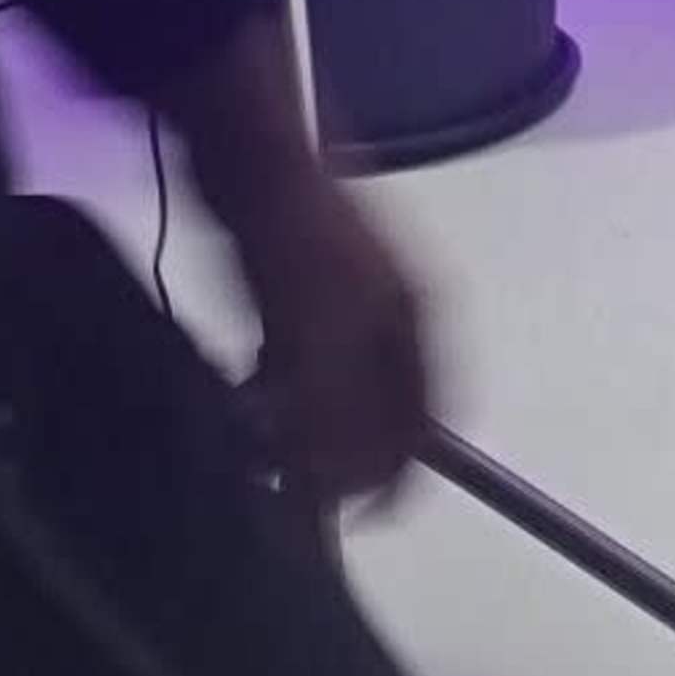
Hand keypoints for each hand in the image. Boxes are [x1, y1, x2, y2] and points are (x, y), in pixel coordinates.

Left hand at [234, 175, 438, 511]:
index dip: (395, 475)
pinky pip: (298, 362)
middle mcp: (395, 313)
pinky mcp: (301, 289)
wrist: (247, 158)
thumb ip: (337, 418)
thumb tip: (346, 487)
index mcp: (419, 320)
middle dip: (343, 449)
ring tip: (260, 439)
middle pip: (384, 407)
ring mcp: (350, 298)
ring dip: (304, 421)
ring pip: (336, 387)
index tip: (353, 517)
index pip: (428, 420)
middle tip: (290, 478)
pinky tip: (246, 392)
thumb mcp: (320, 340)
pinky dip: (277, 386)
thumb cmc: (296, 249)